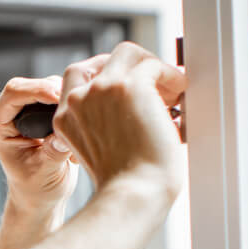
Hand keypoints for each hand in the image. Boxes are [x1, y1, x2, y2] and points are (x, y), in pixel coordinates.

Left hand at [0, 75, 80, 215]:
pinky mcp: (47, 109)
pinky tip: (82, 126)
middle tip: (79, 108)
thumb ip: (53, 153)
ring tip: (79, 126)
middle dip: (58, 92)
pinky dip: (76, 104)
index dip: (38, 91)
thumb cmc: (36, 189)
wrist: (42, 195)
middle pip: (34, 84)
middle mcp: (10, 113)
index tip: (61, 100)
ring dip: (69, 99)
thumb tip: (64, 134)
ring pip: (52, 85)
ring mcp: (29, 108)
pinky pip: (64, 94)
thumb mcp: (45, 174)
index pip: (14, 93)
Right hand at [53, 42, 185, 203]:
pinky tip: (181, 94)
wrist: (133, 194)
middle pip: (104, 60)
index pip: (77, 78)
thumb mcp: (99, 152)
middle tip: (156, 83)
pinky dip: (171, 77)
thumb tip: (140, 106)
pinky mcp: (128, 85)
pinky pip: (153, 65)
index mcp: (65, 119)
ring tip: (172, 89)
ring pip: (129, 54)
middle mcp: (79, 100)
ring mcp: (101, 90)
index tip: (130, 85)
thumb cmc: (125, 185)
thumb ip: (104, 126)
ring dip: (154, 67)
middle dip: (133, 67)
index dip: (107, 75)